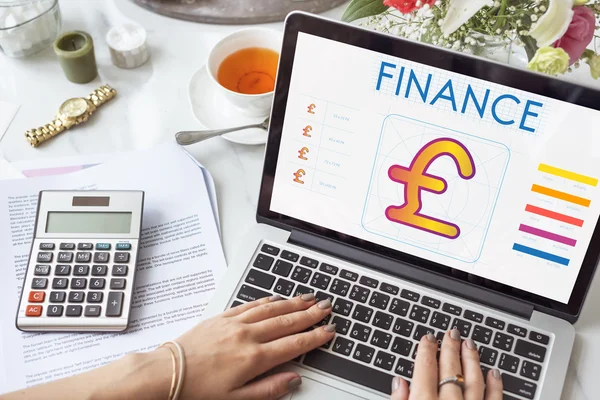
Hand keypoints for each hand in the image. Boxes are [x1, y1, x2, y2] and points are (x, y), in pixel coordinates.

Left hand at [165, 293, 334, 399]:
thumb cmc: (197, 391)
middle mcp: (247, 336)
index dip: (314, 337)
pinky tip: (276, 298)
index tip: (328, 330)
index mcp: (254, 359)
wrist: (165, 374)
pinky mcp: (221, 317)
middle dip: (310, 314)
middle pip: (287, 321)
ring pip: (271, 309)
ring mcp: (234, 324)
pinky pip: (250, 304)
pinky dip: (267, 300)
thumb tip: (293, 380)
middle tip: (327, 307)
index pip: (294, 344)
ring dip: (293, 303)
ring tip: (309, 298)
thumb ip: (269, 390)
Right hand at [390, 330, 502, 399]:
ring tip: (469, 344)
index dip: (426, 350)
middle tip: (451, 333)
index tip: (428, 338)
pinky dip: (495, 386)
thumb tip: (399, 384)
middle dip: (450, 348)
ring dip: (472, 360)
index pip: (425, 369)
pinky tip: (494, 372)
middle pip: (450, 370)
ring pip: (473, 381)